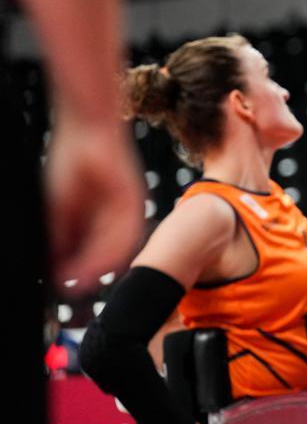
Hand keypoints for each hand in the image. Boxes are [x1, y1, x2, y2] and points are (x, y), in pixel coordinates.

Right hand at [46, 116, 144, 292]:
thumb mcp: (61, 205)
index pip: (91, 252)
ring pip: (115, 247)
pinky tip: (99, 263)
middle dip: (88, 274)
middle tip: (73, 291)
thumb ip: (62, 234)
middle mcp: (115, 218)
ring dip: (97, 268)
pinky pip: (124, 231)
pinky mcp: (133, 202)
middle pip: (104, 253)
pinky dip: (110, 249)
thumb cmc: (71, 163)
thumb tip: (56, 266)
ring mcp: (126, 211)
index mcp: (98, 219)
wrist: (90, 132)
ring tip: (82, 284)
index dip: (78, 270)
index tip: (64, 287)